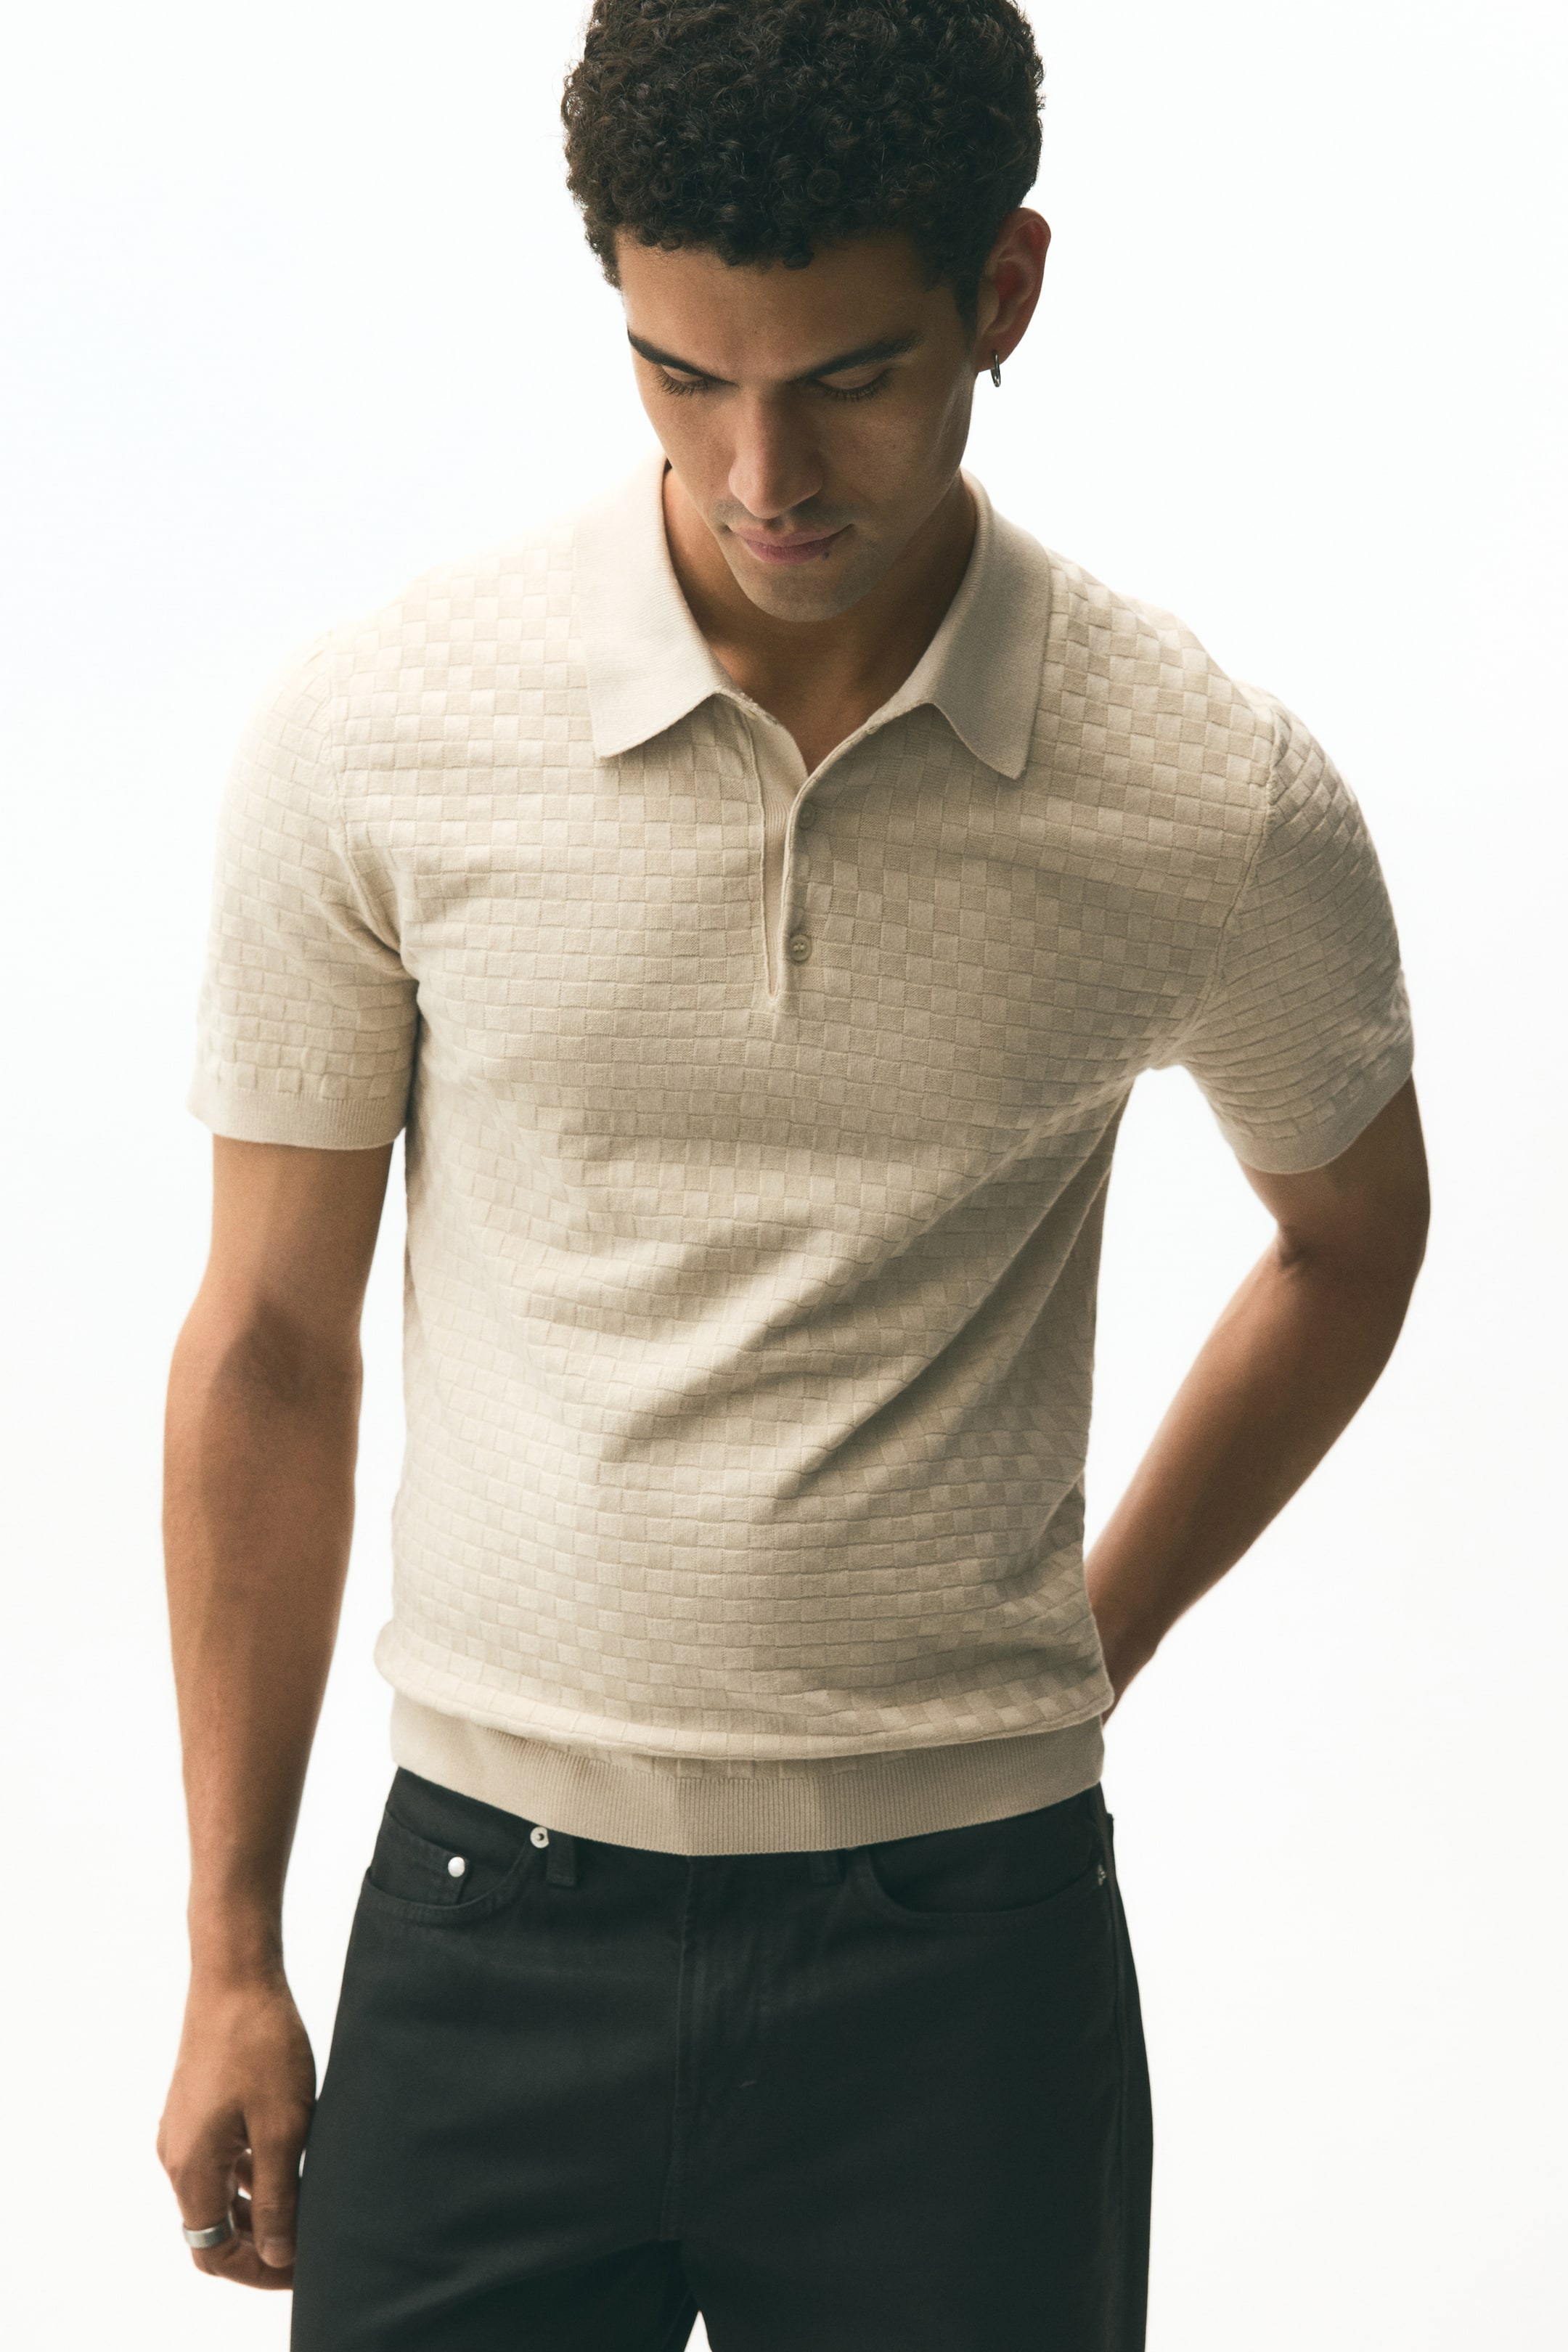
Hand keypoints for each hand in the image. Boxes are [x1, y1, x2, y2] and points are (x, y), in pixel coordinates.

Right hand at [157, 1971, 315, 2289]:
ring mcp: (183, 2130)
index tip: (304, 2269)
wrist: (235, 1973)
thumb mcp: (283, 2128)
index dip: (258, 2270)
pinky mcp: (195, 2107)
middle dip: (260, 2245)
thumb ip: (279, 2197)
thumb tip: (278, 2257)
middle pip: (212, 2228)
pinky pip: (220, 2161)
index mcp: (191, 2169)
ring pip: (218, 2194)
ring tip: (308, 2207)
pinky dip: (250, 2176)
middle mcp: (176, 2156)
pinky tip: (288, 2164)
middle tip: (311, 2245)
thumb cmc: (262, 2044)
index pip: (213, 2252)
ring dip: (257, 2209)